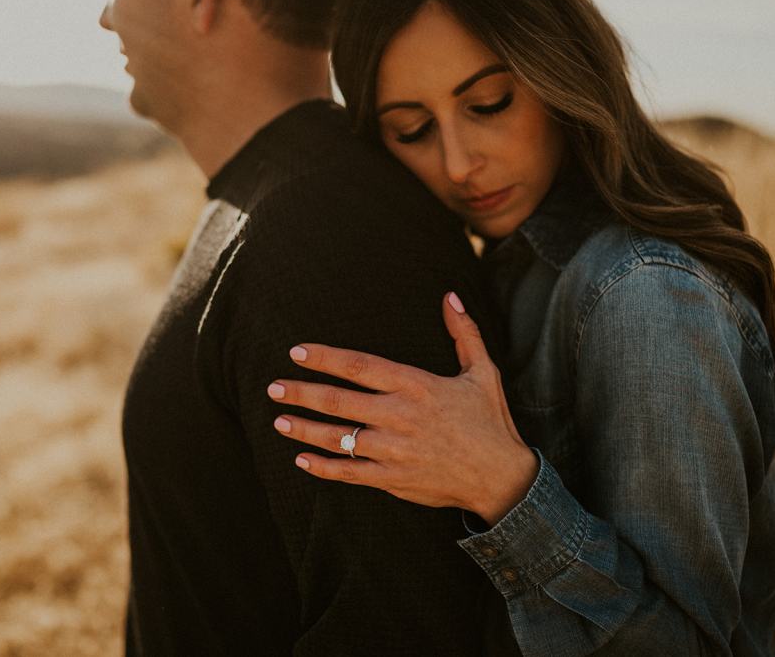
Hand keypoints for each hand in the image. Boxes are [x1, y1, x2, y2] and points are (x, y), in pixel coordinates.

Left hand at [267, 292, 538, 525]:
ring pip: (338, 438)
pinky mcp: (393, 479)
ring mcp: (394, 450)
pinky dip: (323, 468)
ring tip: (279, 420)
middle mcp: (400, 417)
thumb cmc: (491, 421)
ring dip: (304, 429)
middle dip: (301, 392)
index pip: (359, 366)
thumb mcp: (483, 372)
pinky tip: (302, 460)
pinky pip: (350, 473)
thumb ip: (463, 333)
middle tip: (273, 387)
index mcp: (417, 386)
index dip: (324, 358)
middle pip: (338, 401)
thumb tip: (450, 297)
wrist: (501, 477)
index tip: (297, 352)